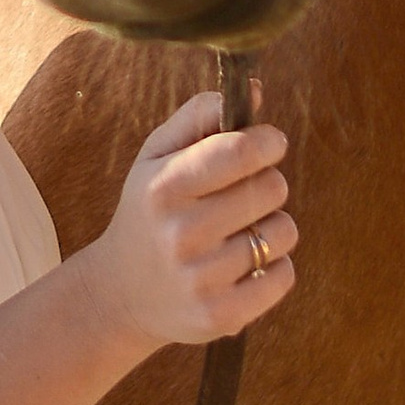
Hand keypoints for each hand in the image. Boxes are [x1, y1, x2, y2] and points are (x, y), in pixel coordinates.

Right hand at [78, 87, 294, 350]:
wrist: (120, 294)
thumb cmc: (149, 212)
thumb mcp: (156, 157)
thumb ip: (201, 116)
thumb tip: (253, 89)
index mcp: (164, 187)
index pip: (241, 151)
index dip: (268, 142)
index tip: (270, 144)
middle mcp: (181, 233)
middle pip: (271, 188)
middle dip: (268, 183)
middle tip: (244, 194)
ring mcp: (201, 278)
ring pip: (283, 231)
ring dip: (272, 226)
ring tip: (240, 232)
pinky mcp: (221, 315)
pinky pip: (284, 276)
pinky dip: (276, 266)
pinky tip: (247, 264)